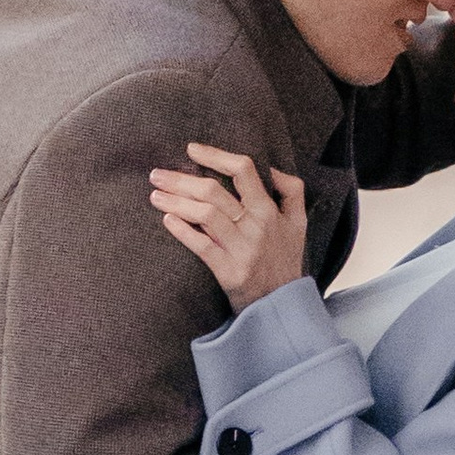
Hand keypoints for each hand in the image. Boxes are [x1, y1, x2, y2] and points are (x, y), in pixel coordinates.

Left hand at [149, 145, 309, 309]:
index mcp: (270, 210)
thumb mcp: (299, 223)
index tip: (192, 149)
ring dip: (176, 201)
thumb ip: (291, 191)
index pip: (243, 170)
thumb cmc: (286, 259)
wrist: (283, 305)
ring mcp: (242, 249)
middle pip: (214, 191)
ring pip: (205, 215)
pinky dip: (183, 231)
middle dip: (181, 179)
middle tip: (156, 173)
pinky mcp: (229, 271)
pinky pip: (202, 246)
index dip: (216, 156)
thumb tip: (270, 167)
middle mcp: (256, 226)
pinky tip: (167, 219)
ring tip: (155, 193)